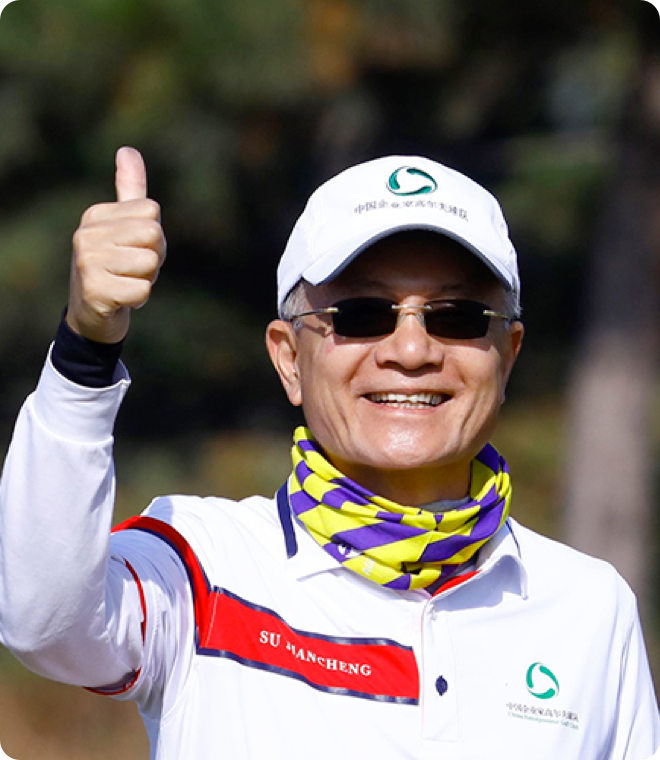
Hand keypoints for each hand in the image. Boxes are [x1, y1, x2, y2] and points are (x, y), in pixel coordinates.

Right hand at [66, 147, 165, 343]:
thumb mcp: (123, 226)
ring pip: (150, 263)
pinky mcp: (95, 291)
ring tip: (125, 283)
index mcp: (96, 214)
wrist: (92, 315)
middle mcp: (86, 234)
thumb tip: (128, 150)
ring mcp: (87, 262)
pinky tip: (121, 299)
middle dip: (154, 257)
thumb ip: (129, 190)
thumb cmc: (116, 267)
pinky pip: (143, 290)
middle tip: (133, 269)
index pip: (152, 211)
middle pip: (154, 234)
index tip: (134, 249)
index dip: (154, 236)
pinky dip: (139, 299)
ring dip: (146, 279)